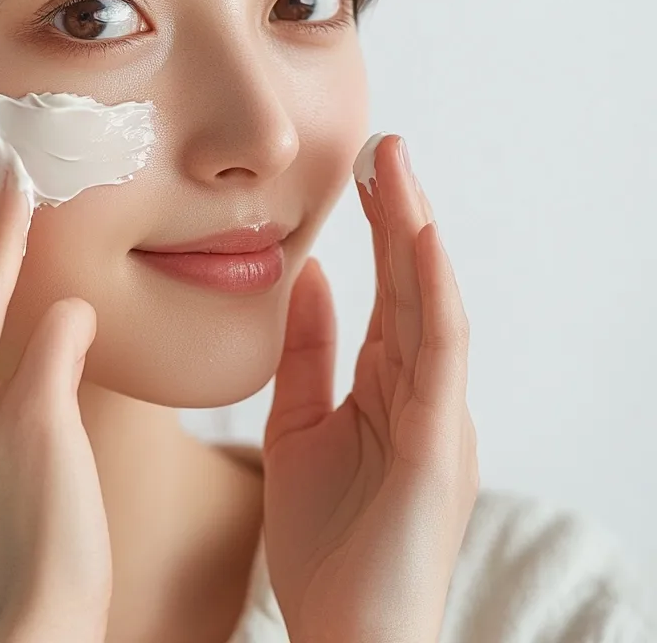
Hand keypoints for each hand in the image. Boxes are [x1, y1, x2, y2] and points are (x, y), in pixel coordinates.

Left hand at [262, 133, 477, 642]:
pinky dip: (430, 293)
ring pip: (429, 305)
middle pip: (411, 286)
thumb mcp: (300, 426)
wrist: (343, 638)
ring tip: (397, 168)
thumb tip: (306, 277)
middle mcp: (423, 393)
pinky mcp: (439, 444)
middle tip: (382, 146)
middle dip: (398, 213)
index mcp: (390, 390)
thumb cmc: (326, 544)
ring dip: (414, 232)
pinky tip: (417, 241)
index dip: (377, 231)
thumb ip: (306, 355)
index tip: (358, 172)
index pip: (387, 293)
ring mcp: (438, 416)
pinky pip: (438, 355)